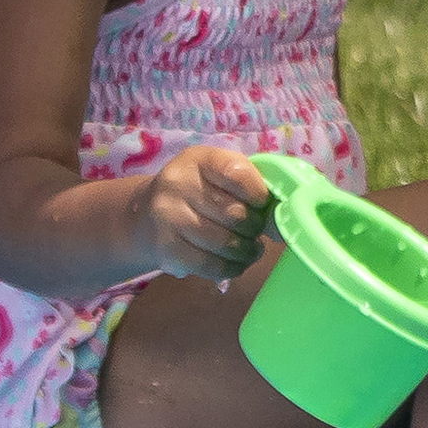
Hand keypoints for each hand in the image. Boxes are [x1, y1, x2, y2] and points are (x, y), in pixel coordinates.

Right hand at [133, 144, 275, 285]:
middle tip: (257, 232)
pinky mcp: (167, 249)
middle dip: (255, 228)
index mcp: (198, 159)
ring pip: (225, 243)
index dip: (259, 193)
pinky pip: (210, 265)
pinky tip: (236, 264)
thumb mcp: (215, 174)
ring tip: (251, 250)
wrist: (146, 217)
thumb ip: (246, 182)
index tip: (263, 204)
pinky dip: (231, 268)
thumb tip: (282, 210)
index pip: (238, 174)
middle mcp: (178, 184)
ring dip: (247, 252)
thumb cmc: (196, 192)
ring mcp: (169, 218)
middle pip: (235, 214)